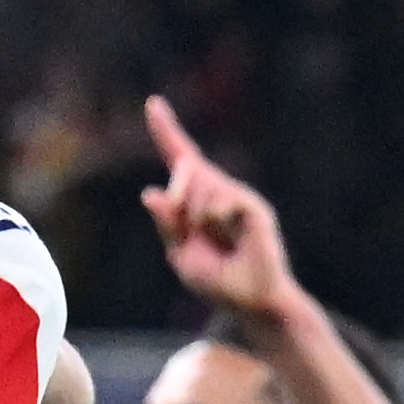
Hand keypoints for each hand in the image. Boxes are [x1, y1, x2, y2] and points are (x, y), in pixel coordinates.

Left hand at [138, 94, 301, 319]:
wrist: (249, 300)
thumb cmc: (217, 280)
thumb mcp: (180, 254)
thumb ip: (168, 224)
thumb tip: (151, 193)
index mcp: (196, 201)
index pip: (181, 159)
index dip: (166, 132)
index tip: (153, 103)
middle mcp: (217, 190)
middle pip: (184, 170)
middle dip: (177, 202)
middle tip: (192, 233)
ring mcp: (236, 196)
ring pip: (199, 188)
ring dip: (197, 221)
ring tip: (219, 243)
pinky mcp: (252, 205)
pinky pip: (219, 202)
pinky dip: (216, 223)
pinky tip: (232, 239)